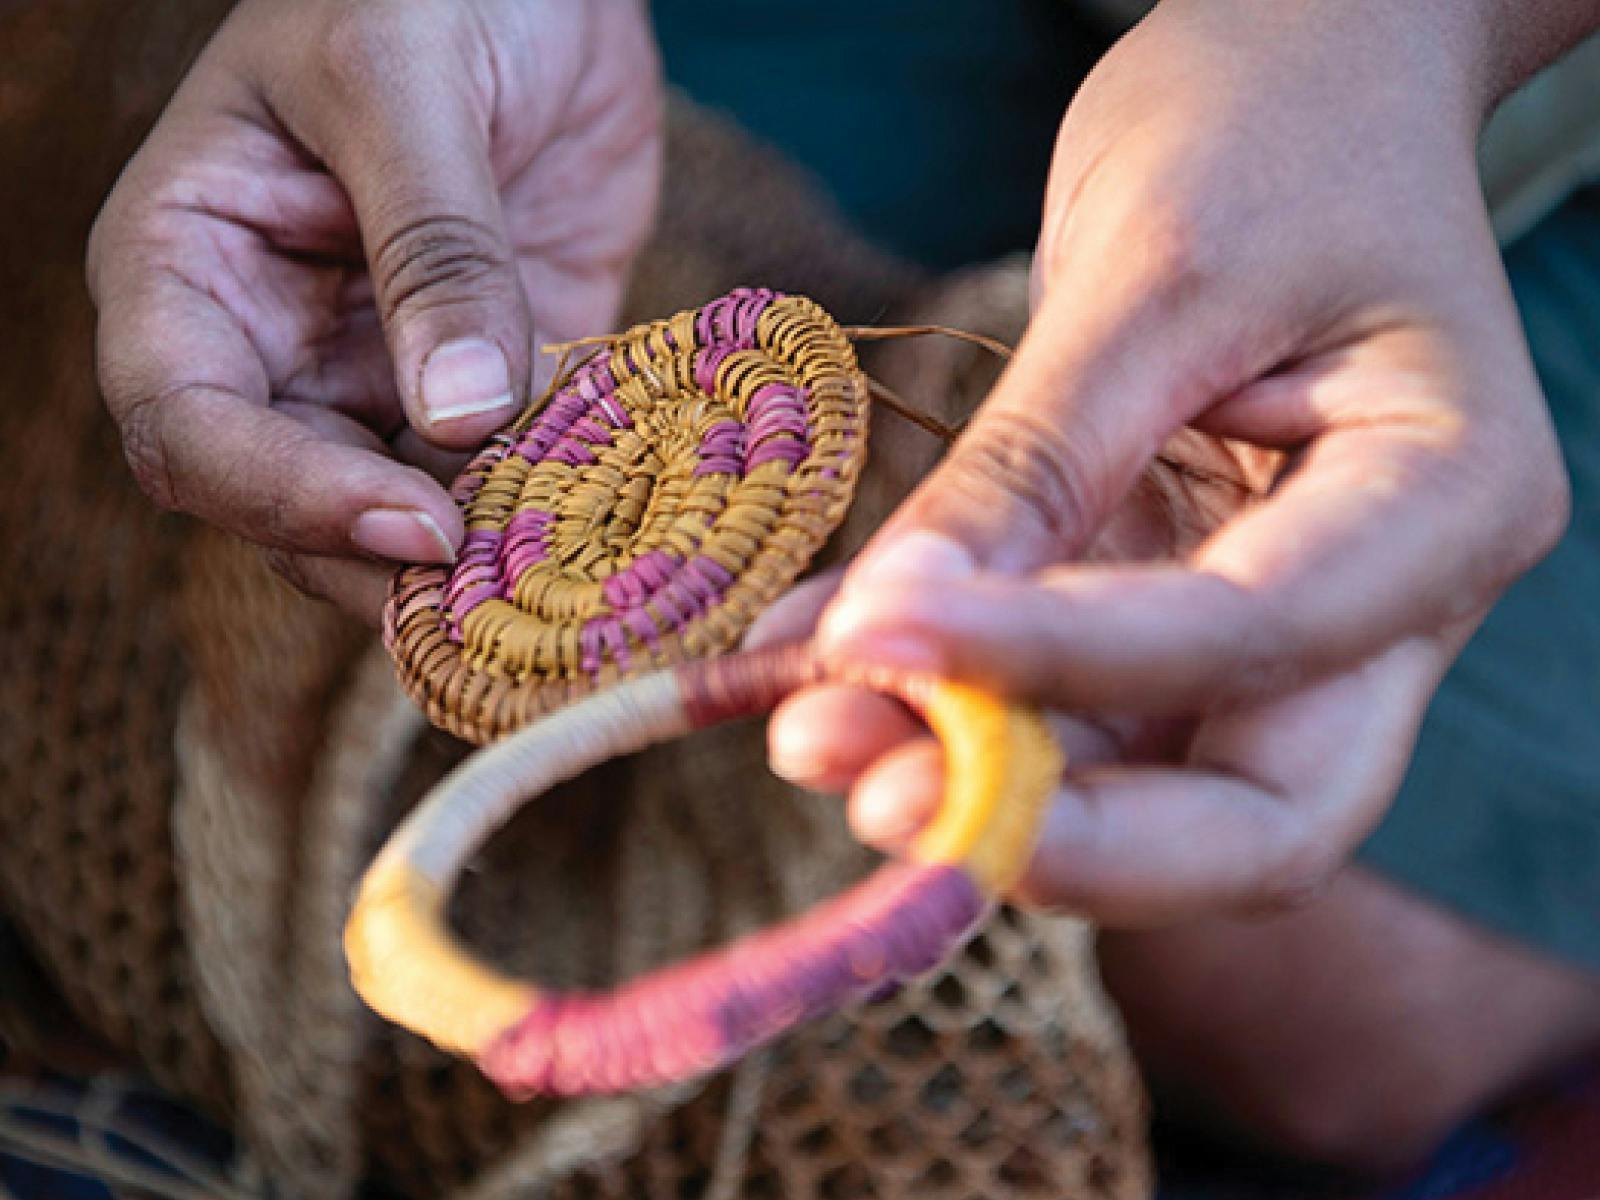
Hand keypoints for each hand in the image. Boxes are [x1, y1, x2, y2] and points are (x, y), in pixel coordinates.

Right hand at [88, 0, 660, 617]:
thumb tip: (460, 417)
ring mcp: (382, 371)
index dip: (287, 498)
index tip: (414, 525)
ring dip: (474, 559)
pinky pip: (504, 473)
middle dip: (384, 564)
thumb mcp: (405, 85)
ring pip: (398, 516)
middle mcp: (275, 344)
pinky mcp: (493, 381)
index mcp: (190, 268)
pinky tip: (609, 528)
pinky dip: (546, 509)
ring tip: (560, 579)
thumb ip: (432, 246)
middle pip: (291, 508)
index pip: (189, 430)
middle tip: (494, 600)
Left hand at [763, 0, 1569, 922]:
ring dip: (981, 780)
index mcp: (1447, 495)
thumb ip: (1029, 466)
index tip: (877, 644)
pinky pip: (1079, 703)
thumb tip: (880, 636)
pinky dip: (963, 704)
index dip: (1058, 667)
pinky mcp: (1189, 609)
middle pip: (1256, 817)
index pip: (1253, 643)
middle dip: (1059, 832)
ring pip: (1151, 782)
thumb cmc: (1264, 132)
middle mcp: (1391, 600)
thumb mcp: (1148, 272)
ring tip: (815, 730)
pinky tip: (834, 672)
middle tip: (873, 798)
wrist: (1305, 79)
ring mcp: (1292, 626)